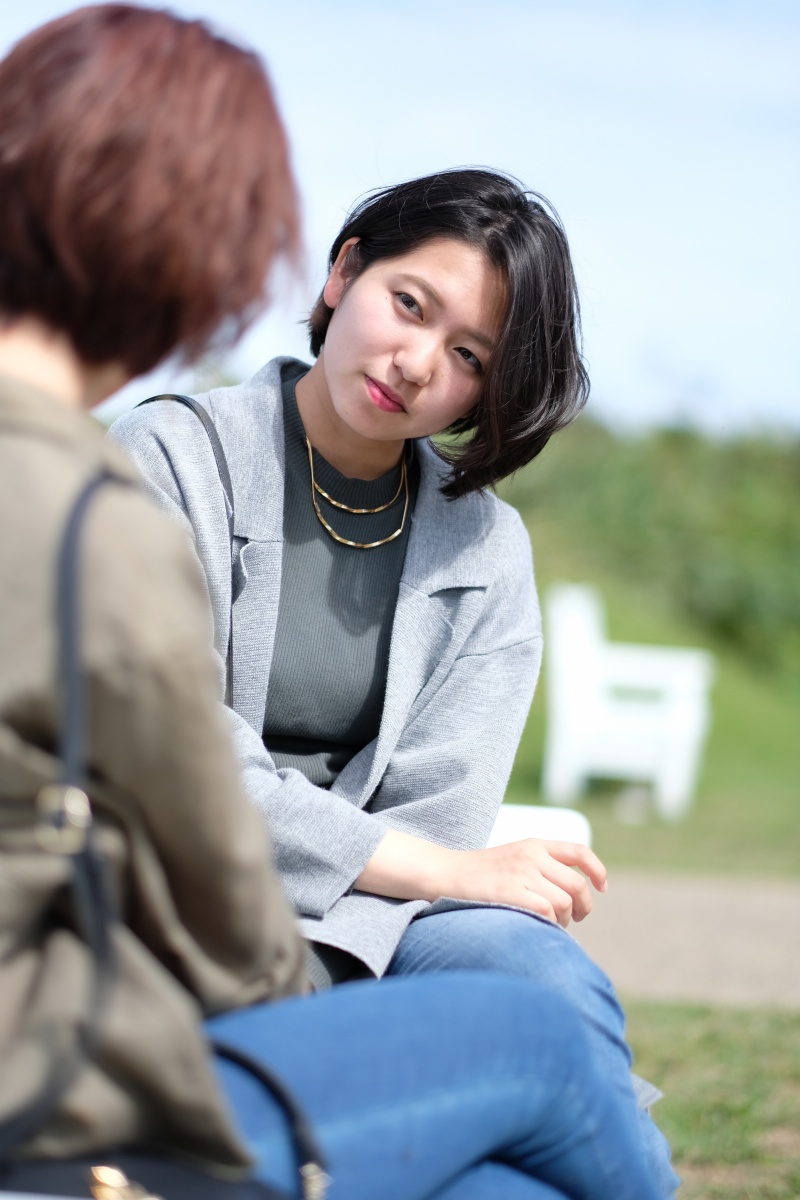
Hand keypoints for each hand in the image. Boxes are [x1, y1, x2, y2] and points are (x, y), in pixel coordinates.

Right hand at [441, 839, 607, 927]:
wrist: (444, 874)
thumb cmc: (481, 875)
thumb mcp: (514, 859)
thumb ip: (542, 867)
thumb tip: (575, 896)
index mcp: (534, 844)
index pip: (579, 852)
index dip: (597, 871)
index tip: (601, 888)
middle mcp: (531, 855)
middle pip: (577, 885)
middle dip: (583, 907)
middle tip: (576, 919)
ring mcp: (520, 873)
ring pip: (564, 902)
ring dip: (564, 920)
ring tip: (551, 924)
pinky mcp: (509, 892)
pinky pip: (546, 912)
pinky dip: (548, 924)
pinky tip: (539, 927)